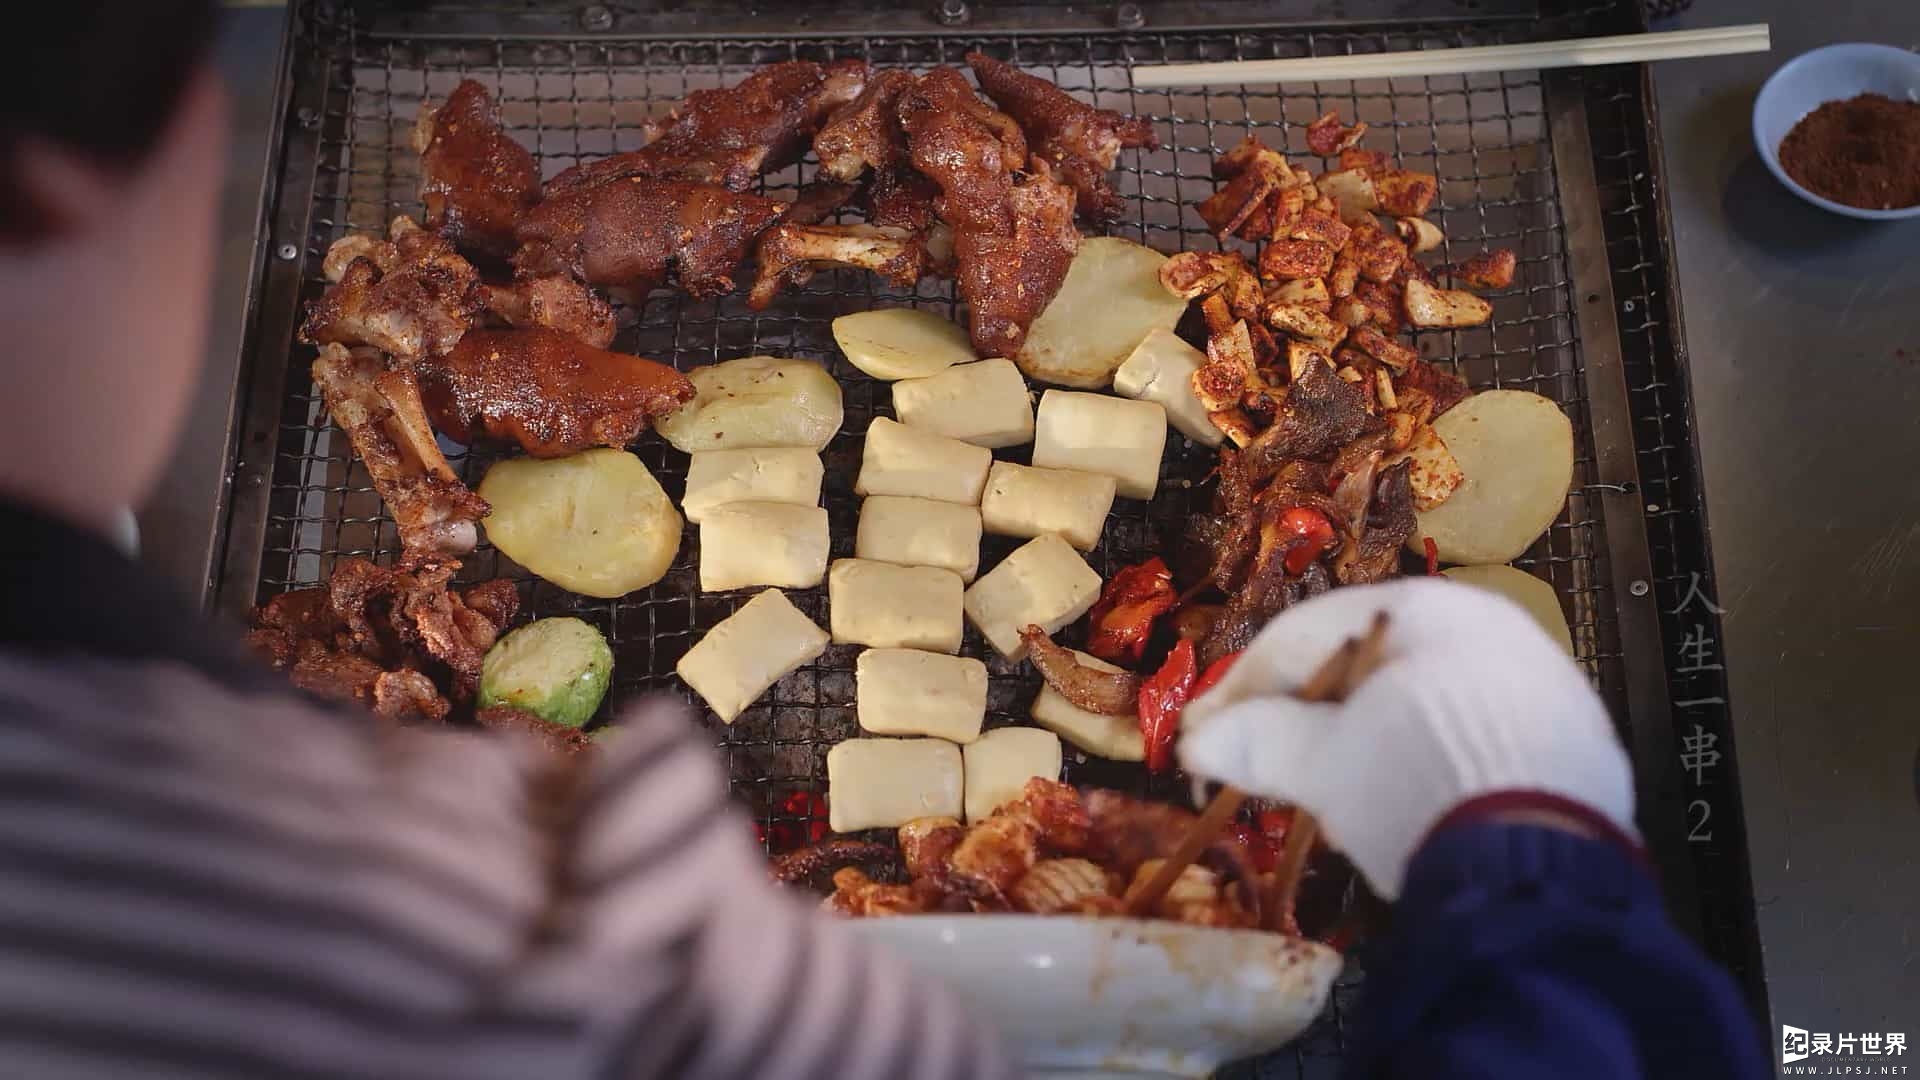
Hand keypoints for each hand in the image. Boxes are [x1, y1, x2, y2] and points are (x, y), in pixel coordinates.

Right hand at [1178, 578, 1633, 898]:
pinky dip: (1423, 765)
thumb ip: (1259, 742)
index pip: (1302, 634)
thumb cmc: (1415, 781)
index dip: (1240, 688)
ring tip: (1329, 799)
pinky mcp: (1569, 741)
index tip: (1202, 733)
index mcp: (1418, 607)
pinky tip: (1402, 808)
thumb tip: (1198, 740)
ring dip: (1363, 743)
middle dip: (1305, 716)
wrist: (1541, 861)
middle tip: (1259, 765)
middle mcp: (1484, 623)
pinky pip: (1469, 738)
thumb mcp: (1324, 763)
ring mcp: (1535, 679)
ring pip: (1419, 703)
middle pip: (1364, 665)